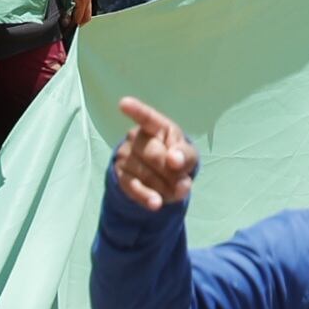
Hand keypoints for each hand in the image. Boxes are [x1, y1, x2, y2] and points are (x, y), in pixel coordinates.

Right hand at [110, 95, 200, 210]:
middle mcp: (136, 137)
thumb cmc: (176, 156)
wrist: (160, 178)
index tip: (124, 104)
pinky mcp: (120, 176)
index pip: (146, 116)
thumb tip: (174, 161)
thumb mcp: (187, 154)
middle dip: (171, 171)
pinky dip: (146, 196)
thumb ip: (185, 155)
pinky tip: (156, 204)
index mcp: (156, 126)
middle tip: (184, 182)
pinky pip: (133, 187)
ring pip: (145, 173)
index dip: (136, 110)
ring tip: (178, 193)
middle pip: (154, 154)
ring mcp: (125, 156)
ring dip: (164, 187)